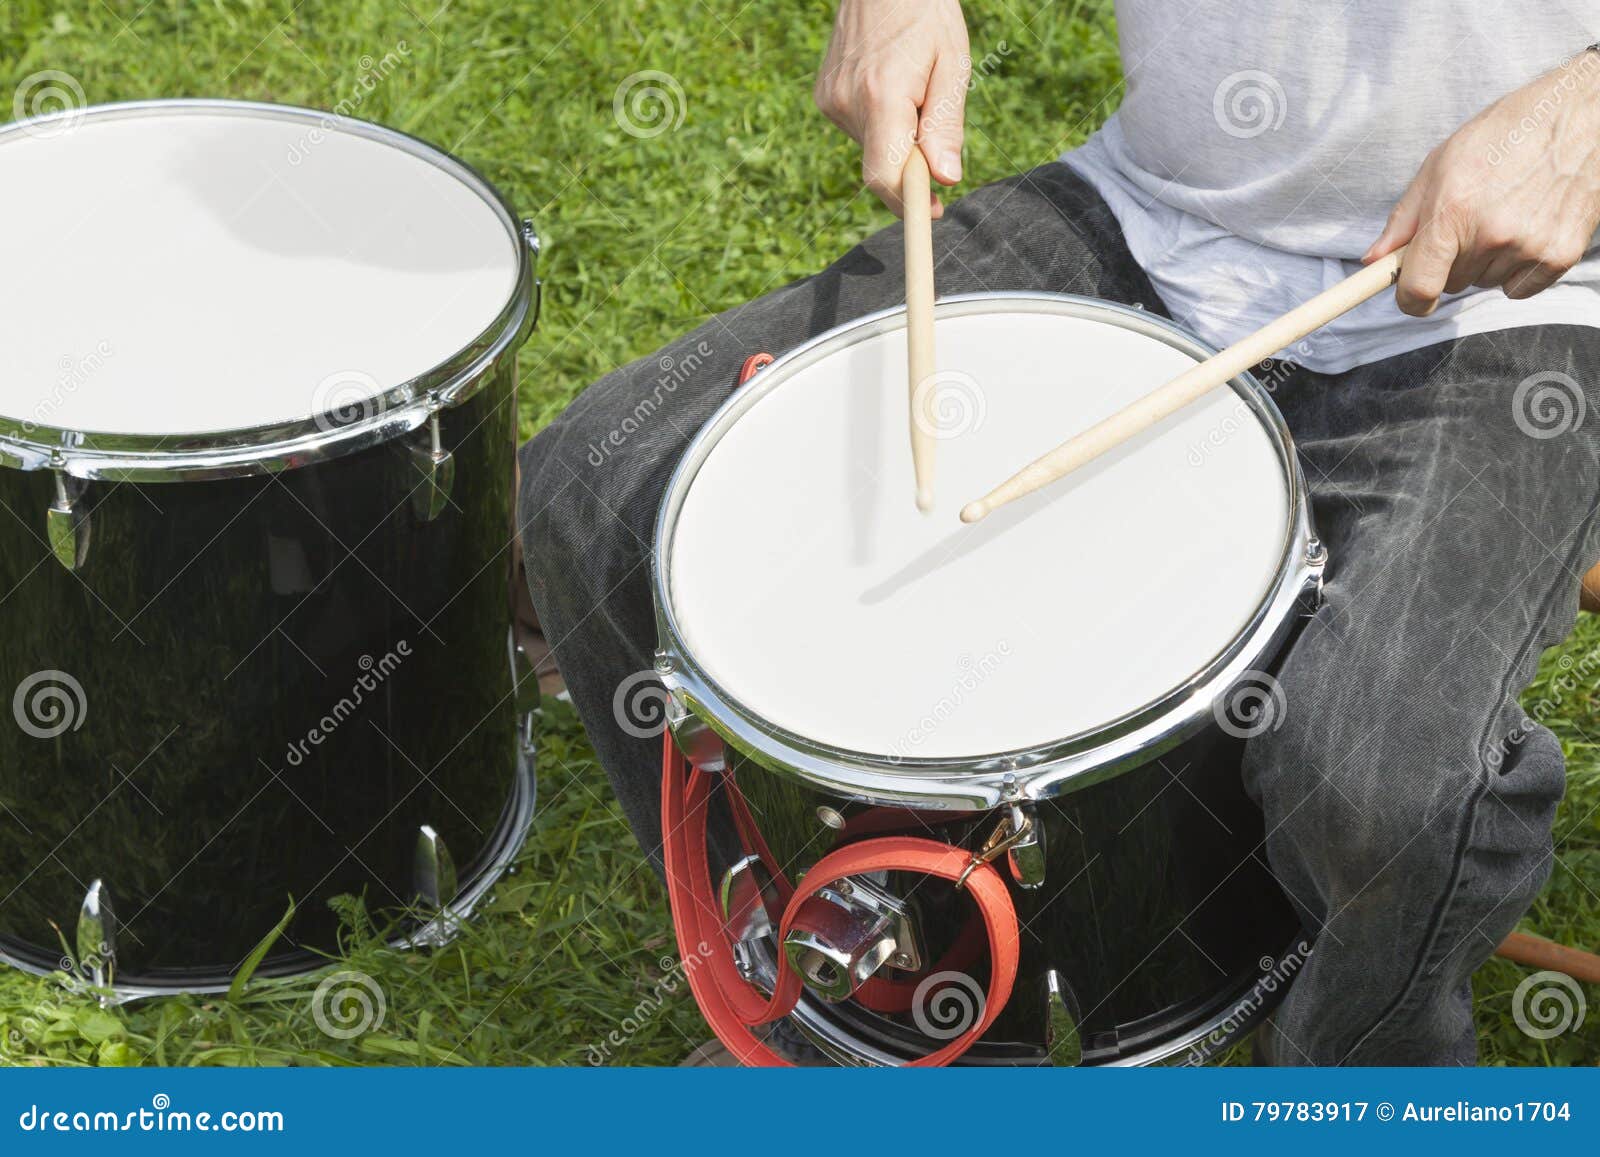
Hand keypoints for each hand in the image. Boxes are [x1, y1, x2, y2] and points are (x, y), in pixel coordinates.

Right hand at [814, 0, 969, 216]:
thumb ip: (947, 124)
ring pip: (872, 149)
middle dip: (912, 165)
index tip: (934, 211)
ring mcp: (830, 101)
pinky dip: (881, 124)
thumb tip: (946, 178)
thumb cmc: (925, 14)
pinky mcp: (825, 98)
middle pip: (881, 166)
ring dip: (897, 139)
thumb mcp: (952, 63)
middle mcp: (847, 102)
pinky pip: (859, 131)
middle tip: (935, 129)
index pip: (885, 175)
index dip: (909, 203)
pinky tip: (889, 87)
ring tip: (912, 91)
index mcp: (881, 95)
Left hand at [1366, 52, 1599, 315]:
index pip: (1419, 288)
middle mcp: (1491, 234)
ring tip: (1504, 215)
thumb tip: (1374, 260)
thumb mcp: (1440, 165)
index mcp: (1452, 211)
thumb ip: (1404, 219)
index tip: (1410, 297)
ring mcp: (1529, 246)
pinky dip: (1518, 270)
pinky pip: (1519, 289)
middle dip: (1451, 262)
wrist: (1577, 117)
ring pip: (1484, 283)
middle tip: (1471, 221)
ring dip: (1486, 262)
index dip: (1409, 300)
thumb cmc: (1503, 135)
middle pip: (1451, 284)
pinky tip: (1526, 230)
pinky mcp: (1561, 254)